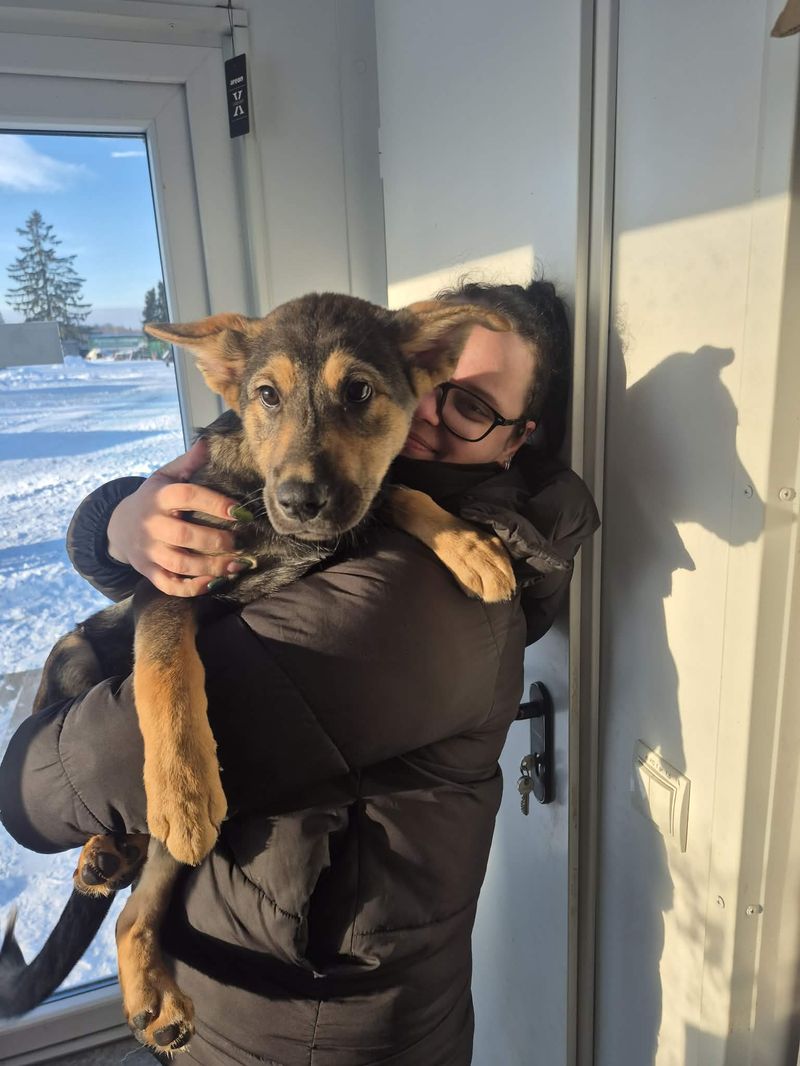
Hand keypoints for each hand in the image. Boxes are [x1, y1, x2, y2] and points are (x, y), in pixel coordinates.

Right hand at [107, 440, 246, 596]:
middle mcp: (152, 524)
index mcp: (160, 497)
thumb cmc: (153, 498)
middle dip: (215, 541)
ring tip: (237, 565)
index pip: (188, 496)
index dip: (215, 503)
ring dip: (210, 567)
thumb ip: (187, 463)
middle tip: (240, 543)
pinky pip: (169, 585)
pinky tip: (214, 583)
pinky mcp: (148, 571)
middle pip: (184, 535)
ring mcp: (148, 550)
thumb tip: (208, 442)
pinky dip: (192, 588)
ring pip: (179, 564)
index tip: (241, 512)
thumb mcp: (164, 476)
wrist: (118, 525)